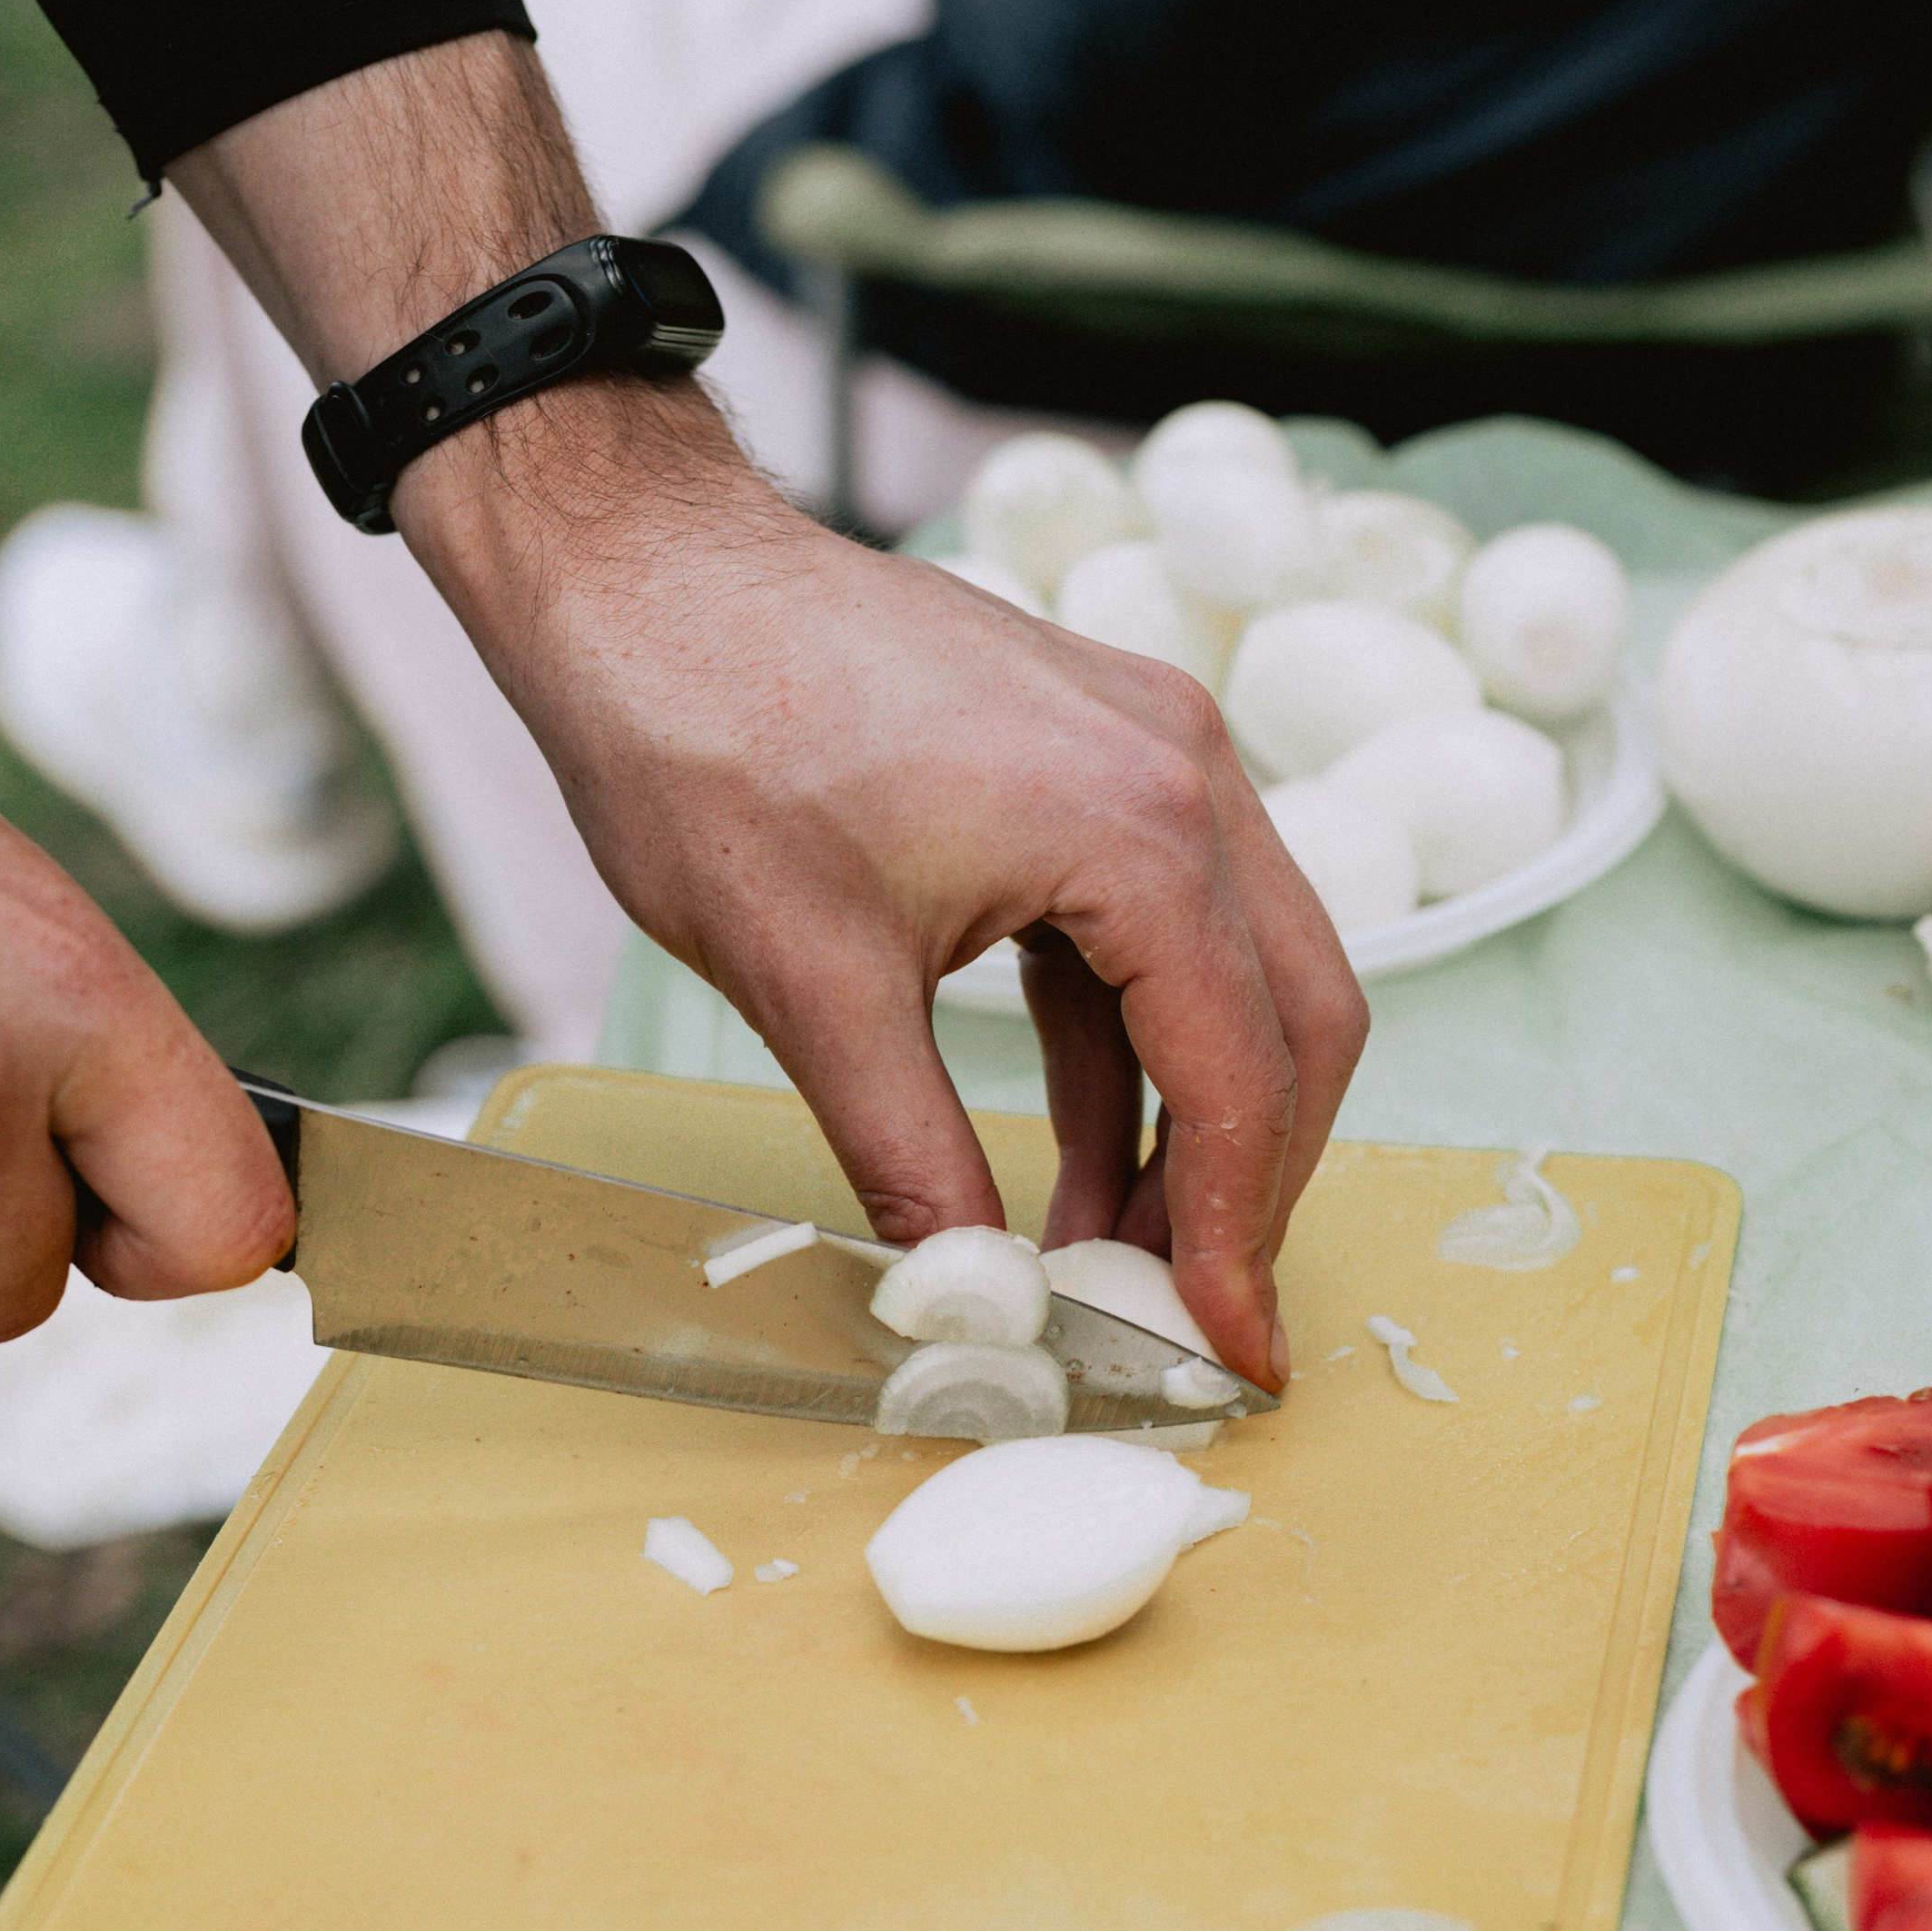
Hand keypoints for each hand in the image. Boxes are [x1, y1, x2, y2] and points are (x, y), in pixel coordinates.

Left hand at [421, 393, 1366, 1385]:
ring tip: (1115, 1257)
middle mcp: (1182, 774)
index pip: (1241, 1075)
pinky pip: (1159, 927)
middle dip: (1248, 1185)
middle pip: (1294, 1021)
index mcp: (1140, 830)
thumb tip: (977, 1306)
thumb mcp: (811, 989)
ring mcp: (1149, 749)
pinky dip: (1131, 1045)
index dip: (1238, 1236)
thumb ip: (915, 1161)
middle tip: (1186, 1316)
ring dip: (1190, 1121)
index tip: (1227, 1352)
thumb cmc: (709, 738)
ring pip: (1241, 975)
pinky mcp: (1094, 753)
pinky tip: (1078, 1153)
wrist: (637, 578)